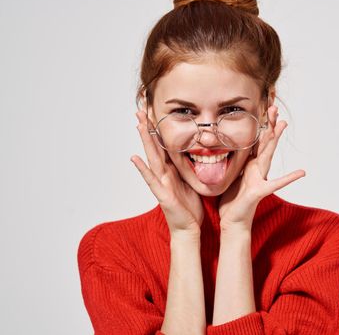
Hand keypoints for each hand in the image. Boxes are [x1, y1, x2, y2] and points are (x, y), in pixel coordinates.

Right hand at [130, 110, 202, 234]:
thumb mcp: (194, 180)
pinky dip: (142, 169)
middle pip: (154, 146)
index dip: (159, 128)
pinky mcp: (162, 194)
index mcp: (173, 169)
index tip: (155, 111)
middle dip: (148, 127)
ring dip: (144, 140)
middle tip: (140, 109)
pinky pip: (151, 179)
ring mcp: (161, 183)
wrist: (189, 228)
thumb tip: (204, 151)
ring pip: (151, 157)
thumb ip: (194, 166)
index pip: (164, 144)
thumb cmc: (191, 207)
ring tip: (138, 123)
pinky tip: (134, 158)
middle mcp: (164, 173)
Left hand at [218, 105, 305, 230]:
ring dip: (275, 138)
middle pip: (264, 142)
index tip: (262, 108)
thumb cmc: (231, 201)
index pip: (255, 141)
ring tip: (283, 123)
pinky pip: (276, 184)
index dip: (259, 125)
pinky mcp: (260, 191)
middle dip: (269, 124)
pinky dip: (289, 178)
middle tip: (274, 107)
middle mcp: (257, 169)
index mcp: (249, 165)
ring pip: (268, 154)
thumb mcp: (229, 176)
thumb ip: (232, 162)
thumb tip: (224, 147)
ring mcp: (260, 178)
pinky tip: (301, 172)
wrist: (232, 221)